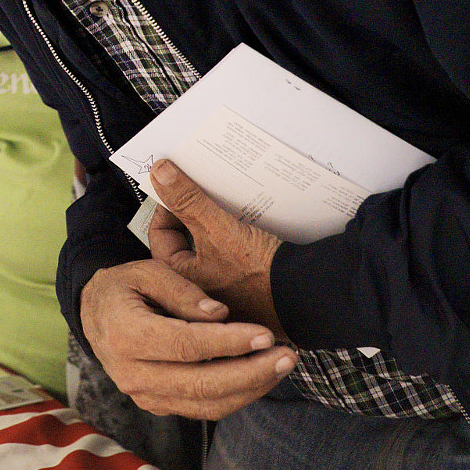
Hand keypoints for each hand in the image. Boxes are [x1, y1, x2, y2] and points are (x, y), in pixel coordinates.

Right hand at [81, 259, 295, 419]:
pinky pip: (201, 410)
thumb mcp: (147, 271)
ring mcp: (143, 395)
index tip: (264, 333)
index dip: (229, 342)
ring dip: (250, 389)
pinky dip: (234, 396)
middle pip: (200, 384)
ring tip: (280, 367)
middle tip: (286, 357)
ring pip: (205, 405)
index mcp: (125, 335)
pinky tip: (257, 376)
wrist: (94, 314)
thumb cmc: (124, 286)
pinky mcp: (157, 405)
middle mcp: (131, 373)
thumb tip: (220, 314)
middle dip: (251, 373)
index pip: (186, 345)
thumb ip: (181, 289)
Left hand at [147, 159, 284, 337]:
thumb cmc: (261, 276)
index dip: (167, 207)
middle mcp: (200, 288)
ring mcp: (226, 288)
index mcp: (182, 281)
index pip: (160, 235)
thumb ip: (187, 201)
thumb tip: (160, 173)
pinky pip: (234, 251)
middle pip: (187, 238)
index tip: (177, 187)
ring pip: (212, 243)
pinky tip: (249, 219)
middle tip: (200, 190)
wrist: (309, 296)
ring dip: (217, 222)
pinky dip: (238, 234)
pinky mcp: (249, 284)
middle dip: (193, 212)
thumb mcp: (218, 230)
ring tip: (225, 201)